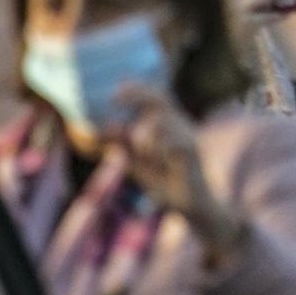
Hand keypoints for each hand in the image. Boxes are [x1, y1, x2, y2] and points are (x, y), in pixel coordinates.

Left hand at [113, 85, 244, 261]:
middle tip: (115, 100)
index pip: (156, 96)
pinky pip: (175, 143)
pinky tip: (151, 155)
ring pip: (165, 120)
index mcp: (170, 125)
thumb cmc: (166, 182)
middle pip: (162, 98)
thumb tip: (104, 129)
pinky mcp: (192, 156)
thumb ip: (123, 146)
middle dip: (137, 95)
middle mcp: (181, 126)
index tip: (115, 90)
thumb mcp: (138, 162)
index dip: (137, 88)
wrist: (191, 206)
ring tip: (138, 145)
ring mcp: (188, 139)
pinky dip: (157, 146)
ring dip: (144, 129)